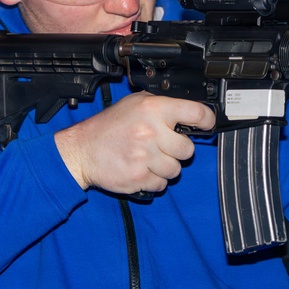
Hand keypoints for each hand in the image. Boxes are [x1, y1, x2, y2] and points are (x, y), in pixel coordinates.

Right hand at [54, 91, 215, 194]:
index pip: (196, 112)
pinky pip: (161, 185)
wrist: (81, 151)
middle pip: (188, 149)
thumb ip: (162, 106)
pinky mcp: (139, 178)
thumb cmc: (109, 127)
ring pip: (176, 170)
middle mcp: (151, 132)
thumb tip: (190, 112)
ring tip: (149, 158)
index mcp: (153, 109)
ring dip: (166, 167)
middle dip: (178, 150)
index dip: (206, 120)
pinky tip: (142, 169)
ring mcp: (145, 157)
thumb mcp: (134, 104)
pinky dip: (154, 180)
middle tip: (163, 146)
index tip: (206, 124)